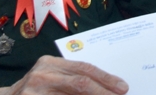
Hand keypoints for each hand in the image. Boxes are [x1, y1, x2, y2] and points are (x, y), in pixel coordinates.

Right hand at [0, 55, 127, 94]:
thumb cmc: (34, 90)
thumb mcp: (50, 78)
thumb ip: (72, 79)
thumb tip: (106, 87)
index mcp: (49, 63)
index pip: (84, 68)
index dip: (105, 78)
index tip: (122, 87)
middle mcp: (41, 75)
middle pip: (80, 83)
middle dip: (103, 92)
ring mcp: (33, 92)